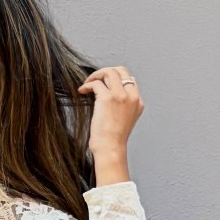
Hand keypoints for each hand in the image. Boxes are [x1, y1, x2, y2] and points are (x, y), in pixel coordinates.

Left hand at [78, 65, 142, 181]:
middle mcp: (131, 97)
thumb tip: (109, 93)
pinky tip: (82, 91)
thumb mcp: (125, 119)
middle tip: (96, 79)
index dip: (115, 79)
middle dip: (106, 72)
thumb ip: (123, 105)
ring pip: (109, 71)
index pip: (130, 80)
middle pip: (121, 71)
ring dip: (96, 75)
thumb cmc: (113, 138)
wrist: (110, 148)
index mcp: (138, 102)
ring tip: (87, 84)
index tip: (104, 84)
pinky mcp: (107, 98)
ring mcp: (120, 96)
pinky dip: (87, 85)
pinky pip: (96, 83)